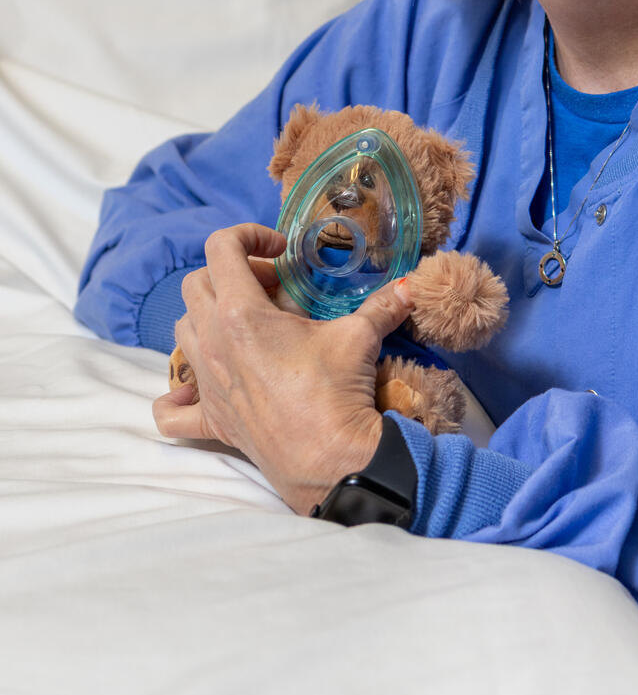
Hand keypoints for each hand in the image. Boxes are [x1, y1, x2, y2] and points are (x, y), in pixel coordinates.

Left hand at [152, 223, 414, 515]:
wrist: (328, 458)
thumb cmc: (336, 391)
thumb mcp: (359, 336)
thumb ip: (382, 304)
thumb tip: (409, 285)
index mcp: (240, 313)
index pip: (221, 248)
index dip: (249, 236)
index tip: (280, 251)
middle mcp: (212, 342)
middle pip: (197, 283)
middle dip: (231, 274)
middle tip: (270, 286)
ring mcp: (206, 382)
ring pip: (181, 330)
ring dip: (207, 316)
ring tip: (247, 324)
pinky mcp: (211, 419)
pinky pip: (170, 411)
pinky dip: (178, 395)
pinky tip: (200, 386)